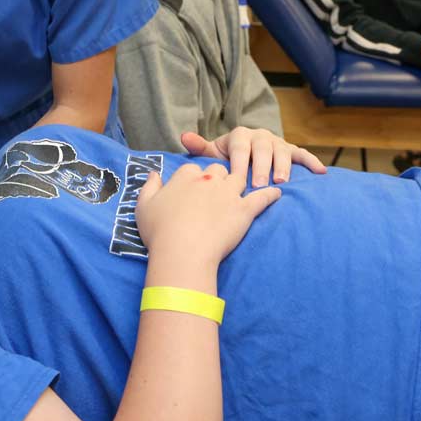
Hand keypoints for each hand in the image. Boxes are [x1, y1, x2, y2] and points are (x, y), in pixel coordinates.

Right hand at [136, 163, 280, 265]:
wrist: (182, 252)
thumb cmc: (160, 232)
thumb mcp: (144, 207)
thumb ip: (149, 187)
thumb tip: (153, 174)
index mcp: (185, 176)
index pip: (193, 168)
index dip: (195, 178)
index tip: (194, 189)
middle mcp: (208, 180)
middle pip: (218, 169)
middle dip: (219, 177)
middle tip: (218, 191)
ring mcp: (229, 194)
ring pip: (239, 178)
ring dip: (242, 181)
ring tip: (245, 187)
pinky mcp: (244, 210)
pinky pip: (262, 198)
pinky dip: (270, 195)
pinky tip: (276, 193)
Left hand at [180, 127, 325, 187]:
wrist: (244, 159)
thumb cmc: (226, 160)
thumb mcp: (213, 155)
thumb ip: (201, 148)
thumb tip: (184, 136)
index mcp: (239, 135)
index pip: (240, 147)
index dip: (239, 162)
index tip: (238, 178)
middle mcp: (259, 136)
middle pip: (262, 149)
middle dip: (261, 167)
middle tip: (258, 185)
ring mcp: (276, 143)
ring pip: (282, 151)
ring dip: (282, 166)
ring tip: (281, 182)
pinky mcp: (290, 150)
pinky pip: (302, 154)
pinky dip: (311, 162)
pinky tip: (320, 172)